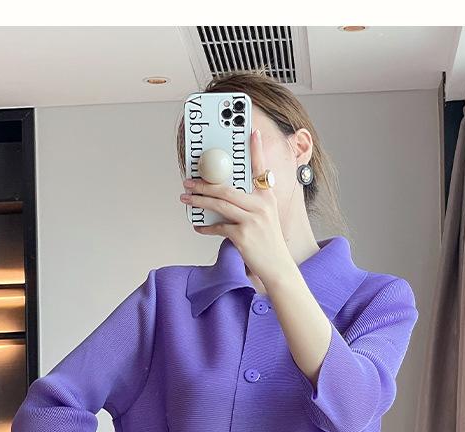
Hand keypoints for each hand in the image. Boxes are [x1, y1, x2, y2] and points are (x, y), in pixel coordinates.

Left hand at [180, 127, 294, 289]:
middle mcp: (262, 205)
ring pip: (220, 204)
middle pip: (227, 188)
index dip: (257, 149)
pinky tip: (198, 226)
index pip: (261, 168)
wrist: (278, 267)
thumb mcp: (267, 218)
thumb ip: (252, 205)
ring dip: (199, 200)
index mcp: (268, 198)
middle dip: (204, 184)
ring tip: (186, 198)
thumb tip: (226, 199)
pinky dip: (206, 227)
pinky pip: (219, 226)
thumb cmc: (270, 244)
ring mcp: (252, 219)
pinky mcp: (243, 235)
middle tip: (189, 181)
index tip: (252, 131)